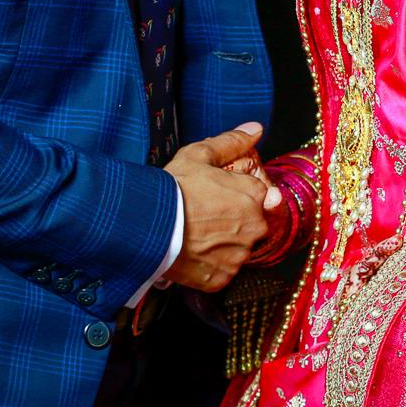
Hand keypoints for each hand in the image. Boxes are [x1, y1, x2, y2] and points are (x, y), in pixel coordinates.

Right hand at [163, 121, 281, 292]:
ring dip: (223, 244)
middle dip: (233, 220)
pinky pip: (222, 271)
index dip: (237, 195)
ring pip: (238, 249)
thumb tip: (256, 129)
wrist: (146, 227)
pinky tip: (193, 252)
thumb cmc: (173, 190)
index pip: (258, 195)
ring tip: (196, 235)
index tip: (218, 197)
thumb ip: (232, 141)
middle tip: (204, 216)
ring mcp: (239, 255)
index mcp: (255, 195)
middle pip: (251, 223)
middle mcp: (255, 227)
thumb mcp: (200, 155)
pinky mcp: (222, 278)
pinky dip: (211, 264)